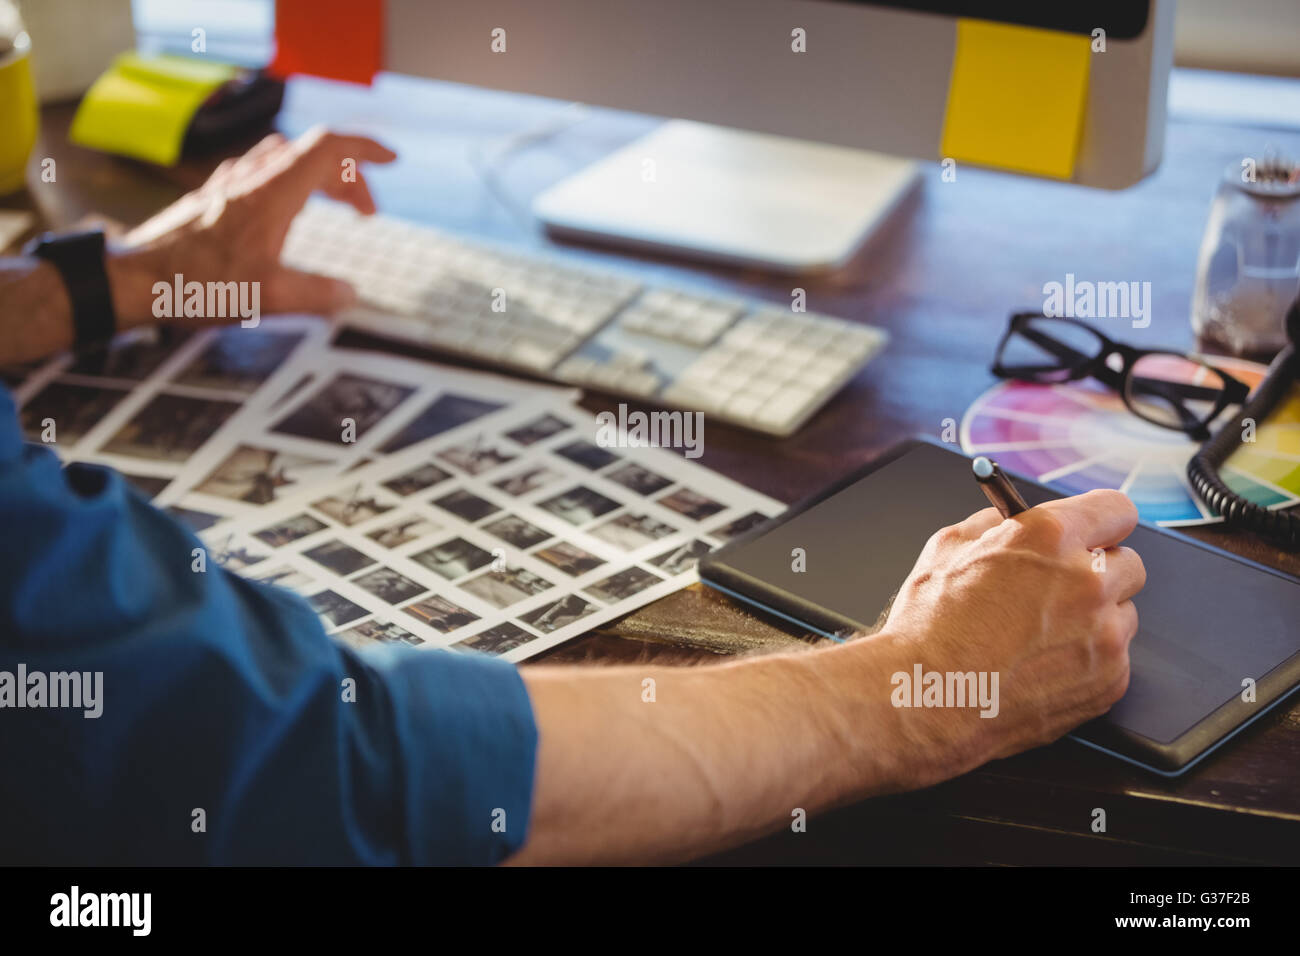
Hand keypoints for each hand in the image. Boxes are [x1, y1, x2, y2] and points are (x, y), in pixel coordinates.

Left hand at [106, 126, 396, 326]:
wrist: (134, 279)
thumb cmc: (195, 284)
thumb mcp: (269, 297)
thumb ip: (318, 294)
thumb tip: (348, 295)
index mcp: (274, 191)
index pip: (330, 146)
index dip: (366, 149)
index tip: (391, 160)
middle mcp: (252, 177)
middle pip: (314, 154)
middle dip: (349, 176)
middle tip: (367, 212)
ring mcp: (229, 183)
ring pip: (286, 158)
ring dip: (319, 175)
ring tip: (333, 204)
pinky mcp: (213, 197)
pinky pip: (263, 171)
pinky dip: (290, 182)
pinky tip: (287, 211)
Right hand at [875, 488, 1144, 785]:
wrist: (928, 699)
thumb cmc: (929, 628)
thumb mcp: (946, 549)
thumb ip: (991, 525)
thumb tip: (1007, 523)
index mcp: (1050, 537)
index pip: (1116, 509)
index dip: (1101, 521)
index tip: (1094, 532)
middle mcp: (1088, 581)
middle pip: (1129, 564)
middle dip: (1099, 572)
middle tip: (1061, 589)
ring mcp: (1105, 635)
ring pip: (1123, 615)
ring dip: (1095, 619)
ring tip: (1043, 636)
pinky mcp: (1109, 680)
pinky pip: (1115, 659)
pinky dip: (1087, 661)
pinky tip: (1043, 666)